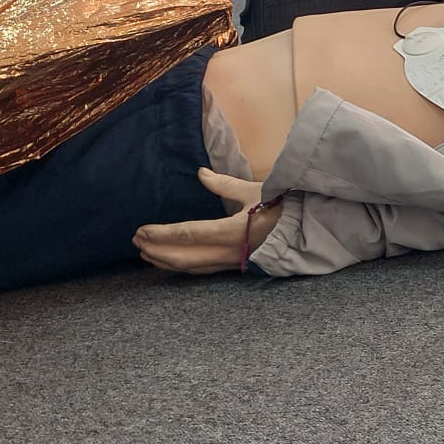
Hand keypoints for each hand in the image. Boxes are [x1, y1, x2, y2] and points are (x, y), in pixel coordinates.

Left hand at [133, 168, 279, 274]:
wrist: (307, 229)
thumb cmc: (283, 206)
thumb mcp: (254, 191)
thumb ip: (224, 184)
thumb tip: (200, 173)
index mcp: (231, 230)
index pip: (187, 234)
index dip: (161, 234)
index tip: (142, 231)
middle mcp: (228, 251)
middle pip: (182, 257)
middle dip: (156, 251)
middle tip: (136, 242)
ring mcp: (231, 262)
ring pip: (190, 268)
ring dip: (165, 261)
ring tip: (147, 254)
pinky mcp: (234, 267)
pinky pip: (202, 270)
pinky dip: (182, 267)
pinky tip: (172, 262)